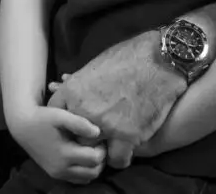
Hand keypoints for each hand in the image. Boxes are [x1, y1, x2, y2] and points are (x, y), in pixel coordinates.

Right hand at [8, 106, 105, 183]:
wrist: (23, 127)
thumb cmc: (42, 118)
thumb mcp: (60, 115)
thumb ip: (79, 123)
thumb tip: (97, 132)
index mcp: (64, 154)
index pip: (94, 159)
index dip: (102, 148)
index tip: (100, 137)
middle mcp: (61, 169)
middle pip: (93, 172)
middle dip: (100, 159)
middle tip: (98, 144)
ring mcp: (58, 173)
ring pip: (86, 178)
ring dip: (93, 166)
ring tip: (91, 150)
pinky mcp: (55, 174)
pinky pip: (77, 179)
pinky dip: (84, 171)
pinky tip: (82, 156)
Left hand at [46, 31, 186, 168]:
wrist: (161, 60)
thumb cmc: (130, 56)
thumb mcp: (97, 64)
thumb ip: (80, 83)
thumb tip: (67, 85)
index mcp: (73, 90)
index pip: (54, 112)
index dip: (65, 118)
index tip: (74, 121)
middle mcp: (83, 110)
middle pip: (72, 135)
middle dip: (82, 135)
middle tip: (93, 134)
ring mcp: (104, 125)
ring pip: (92, 150)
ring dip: (101, 148)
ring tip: (108, 145)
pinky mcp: (127, 137)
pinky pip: (117, 160)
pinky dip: (120, 157)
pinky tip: (124, 151)